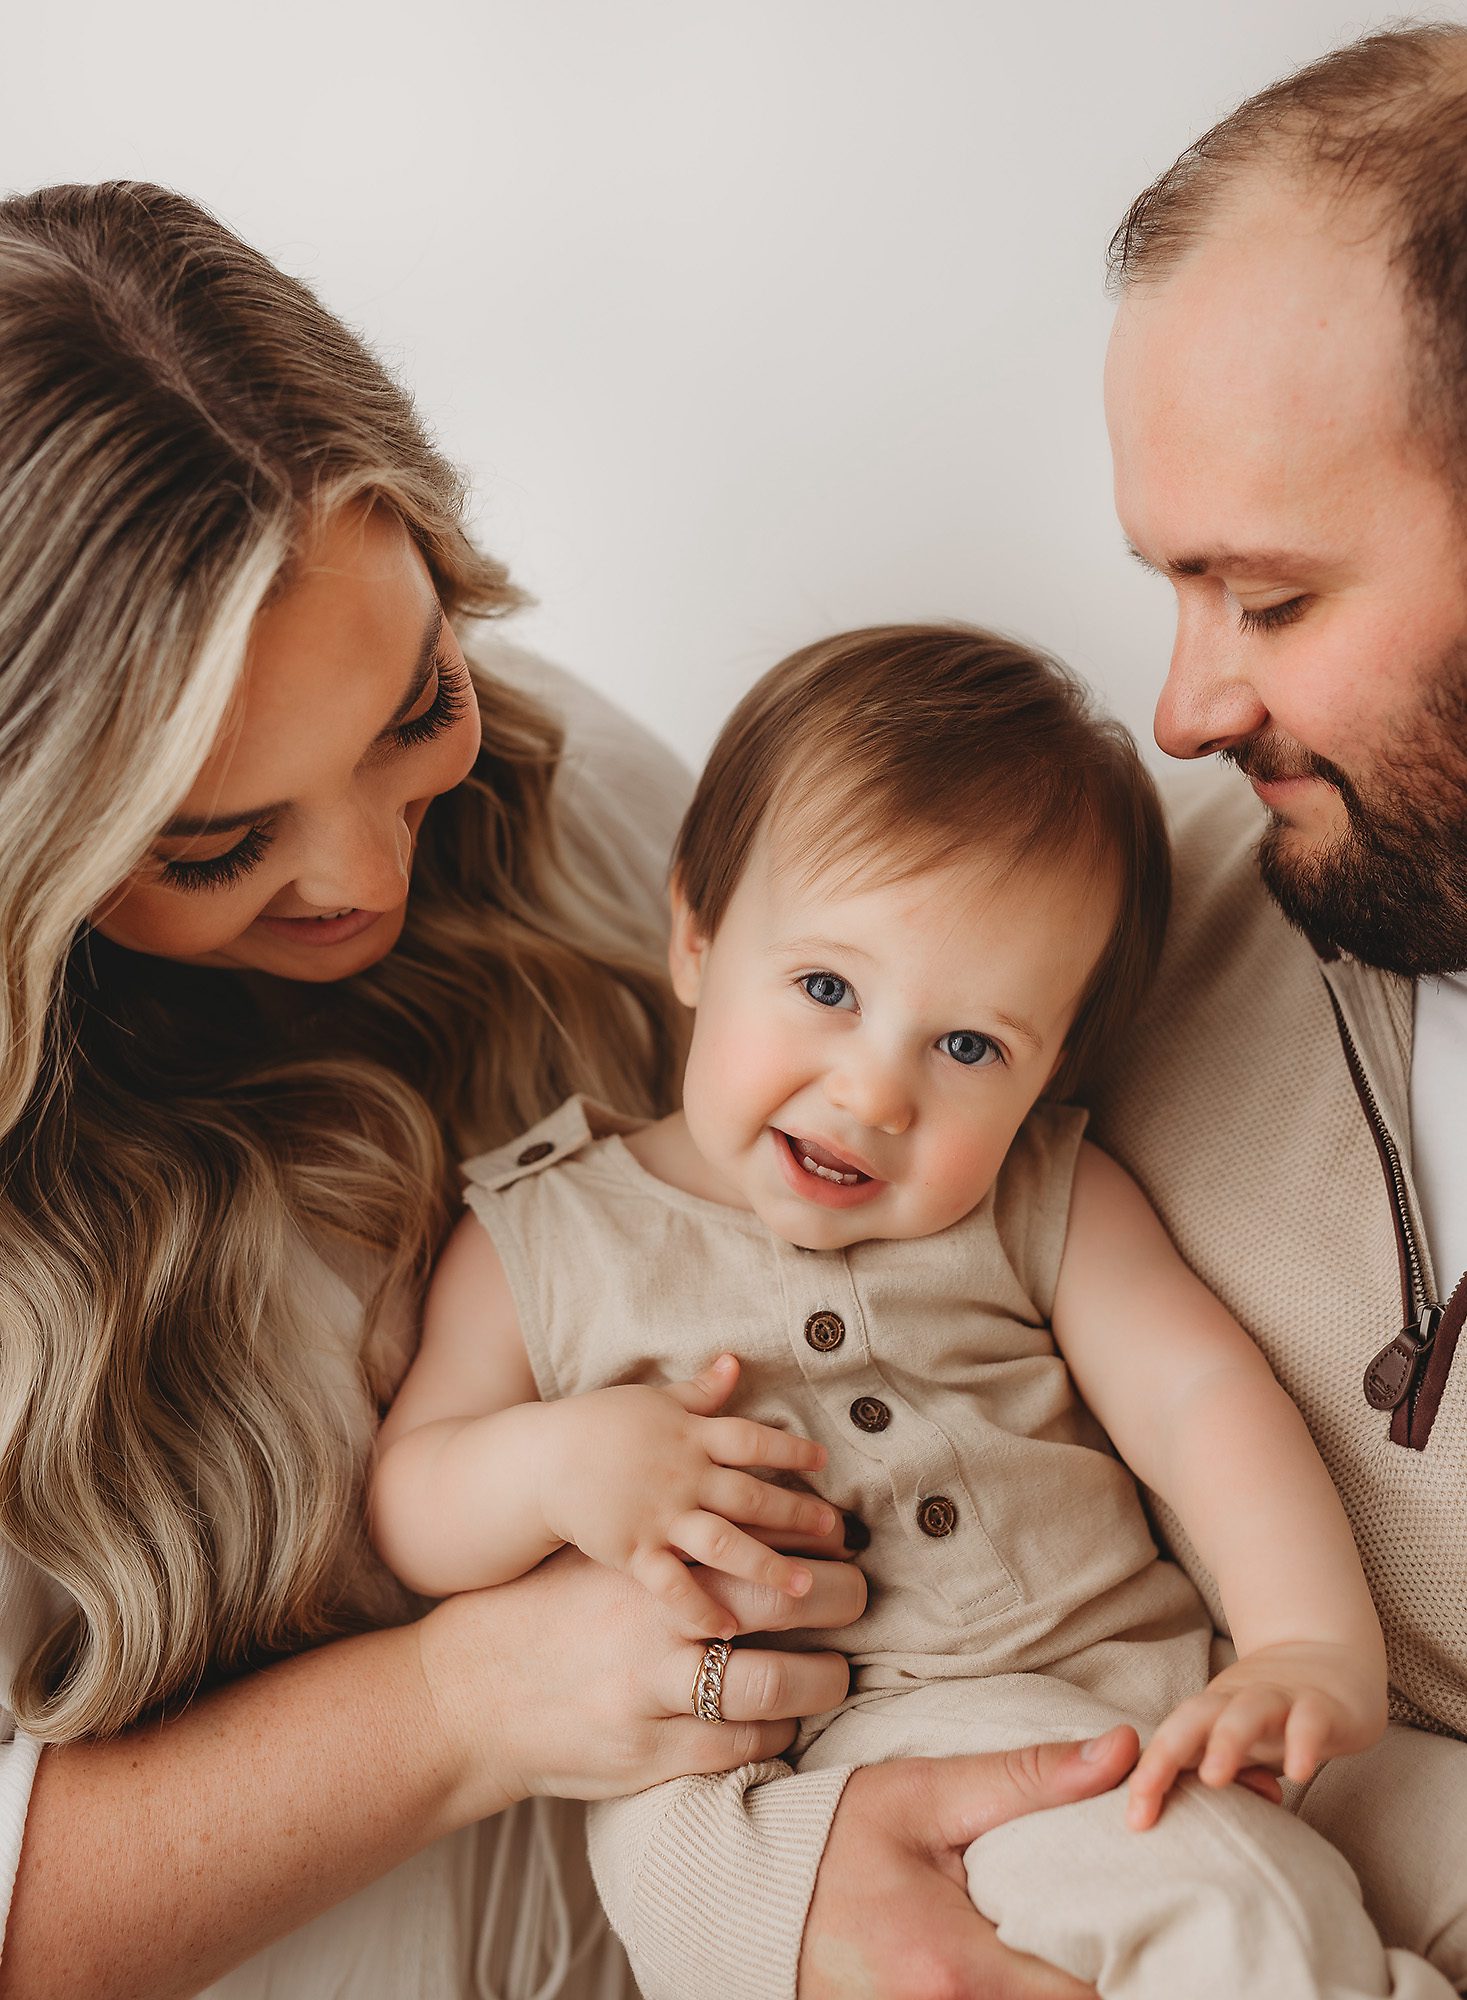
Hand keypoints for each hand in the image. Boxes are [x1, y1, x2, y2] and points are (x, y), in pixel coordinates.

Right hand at [417, 1533, 865, 1818]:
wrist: (467, 1696)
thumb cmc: (543, 1612)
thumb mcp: (596, 1554)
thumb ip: (662, 1524)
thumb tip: (727, 1477)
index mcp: (647, 1562)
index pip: (754, 1535)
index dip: (811, 1536)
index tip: (842, 1537)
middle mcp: (654, 1621)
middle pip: (781, 1600)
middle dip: (839, 1598)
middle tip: (860, 1599)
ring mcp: (651, 1692)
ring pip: (772, 1684)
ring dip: (822, 1678)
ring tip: (837, 1670)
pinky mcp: (647, 1754)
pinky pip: (739, 1746)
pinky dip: (776, 1733)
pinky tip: (784, 1720)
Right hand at [540, 1353, 834, 1636]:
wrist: (542, 1461)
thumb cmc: (599, 1426)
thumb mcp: (652, 1401)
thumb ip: (699, 1391)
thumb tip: (735, 1360)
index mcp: (690, 1435)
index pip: (752, 1440)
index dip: (790, 1450)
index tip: (825, 1463)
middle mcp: (682, 1475)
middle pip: (750, 1496)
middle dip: (796, 1515)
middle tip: (837, 1533)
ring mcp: (659, 1516)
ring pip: (724, 1544)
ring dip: (767, 1566)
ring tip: (807, 1589)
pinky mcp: (633, 1551)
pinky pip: (673, 1585)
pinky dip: (701, 1607)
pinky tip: (731, 1630)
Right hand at [799, 1733, 1143, 1998]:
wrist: (744, 1890)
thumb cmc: (833, 1838)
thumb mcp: (926, 1794)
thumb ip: (1027, 1778)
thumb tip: (1123, 1750)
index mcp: (957, 1966)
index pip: (1086, 1998)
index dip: (1131, 1965)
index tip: (1154, 1921)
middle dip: (1104, 1980)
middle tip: (1130, 1933)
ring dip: (1061, 1988)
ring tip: (1086, 1947)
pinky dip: (1017, 1995)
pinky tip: (1034, 1963)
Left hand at [1126, 1640, 1386, 1828]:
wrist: (1333, 1661)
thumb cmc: (1274, 1717)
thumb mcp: (1235, 1745)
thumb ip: (1207, 1775)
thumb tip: (1171, 1823)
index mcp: (1212, 1712)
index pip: (1171, 1738)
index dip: (1148, 1773)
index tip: (1133, 1820)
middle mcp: (1238, 1701)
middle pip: (1195, 1717)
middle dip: (1167, 1751)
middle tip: (1145, 1791)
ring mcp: (1279, 1699)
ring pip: (1247, 1712)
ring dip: (1226, 1740)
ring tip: (1212, 1778)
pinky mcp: (1322, 1705)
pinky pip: (1309, 1720)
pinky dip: (1302, 1742)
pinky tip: (1298, 1773)